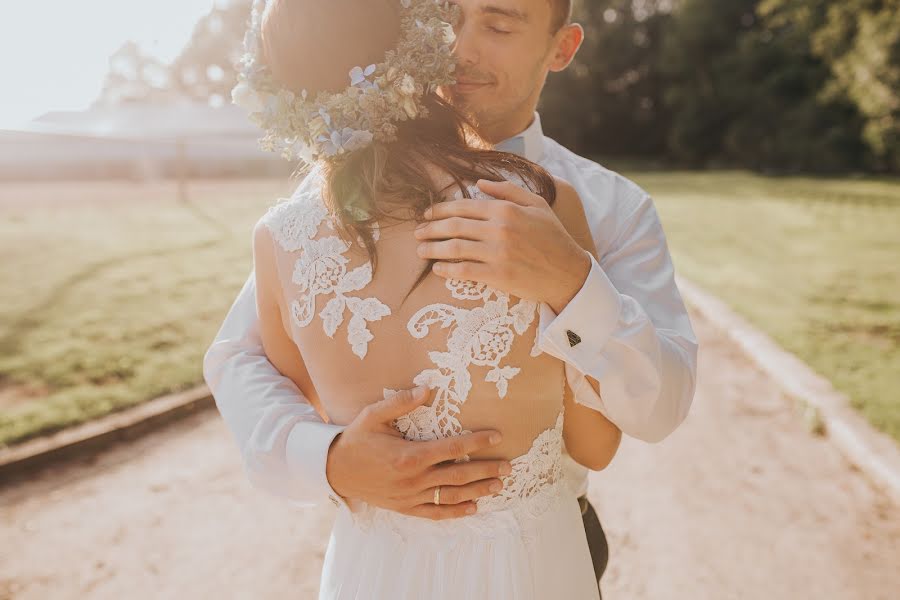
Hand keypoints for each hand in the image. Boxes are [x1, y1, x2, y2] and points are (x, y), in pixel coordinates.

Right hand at [325, 385, 512, 519]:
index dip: (476, 441)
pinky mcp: (404, 508)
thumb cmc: (355, 439)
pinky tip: (473, 508)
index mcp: (408, 455)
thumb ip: (401, 402)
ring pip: (450, 496)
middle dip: (485, 470)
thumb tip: (427, 388)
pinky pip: (434, 513)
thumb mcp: (373, 415)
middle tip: (508, 466)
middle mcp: (412, 479)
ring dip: (477, 491)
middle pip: (458, 475)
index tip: (496, 435)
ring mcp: (409, 497)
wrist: (333, 470)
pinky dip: (455, 512)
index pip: (452, 448)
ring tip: (498, 486)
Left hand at [415, 179, 590, 312]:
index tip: (426, 214)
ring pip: (454, 248)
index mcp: (505, 209)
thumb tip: (480, 183)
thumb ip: (508, 190)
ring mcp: (497, 253)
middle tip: (416, 233)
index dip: (440, 210)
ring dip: (433, 249)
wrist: (569, 272)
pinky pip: (464, 271)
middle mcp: (499, 229)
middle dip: (430, 229)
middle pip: (454, 226)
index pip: (463, 206)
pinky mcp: (498, 275)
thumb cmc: (553, 237)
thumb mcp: (537, 204)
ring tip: (420, 250)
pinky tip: (437, 269)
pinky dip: (447, 269)